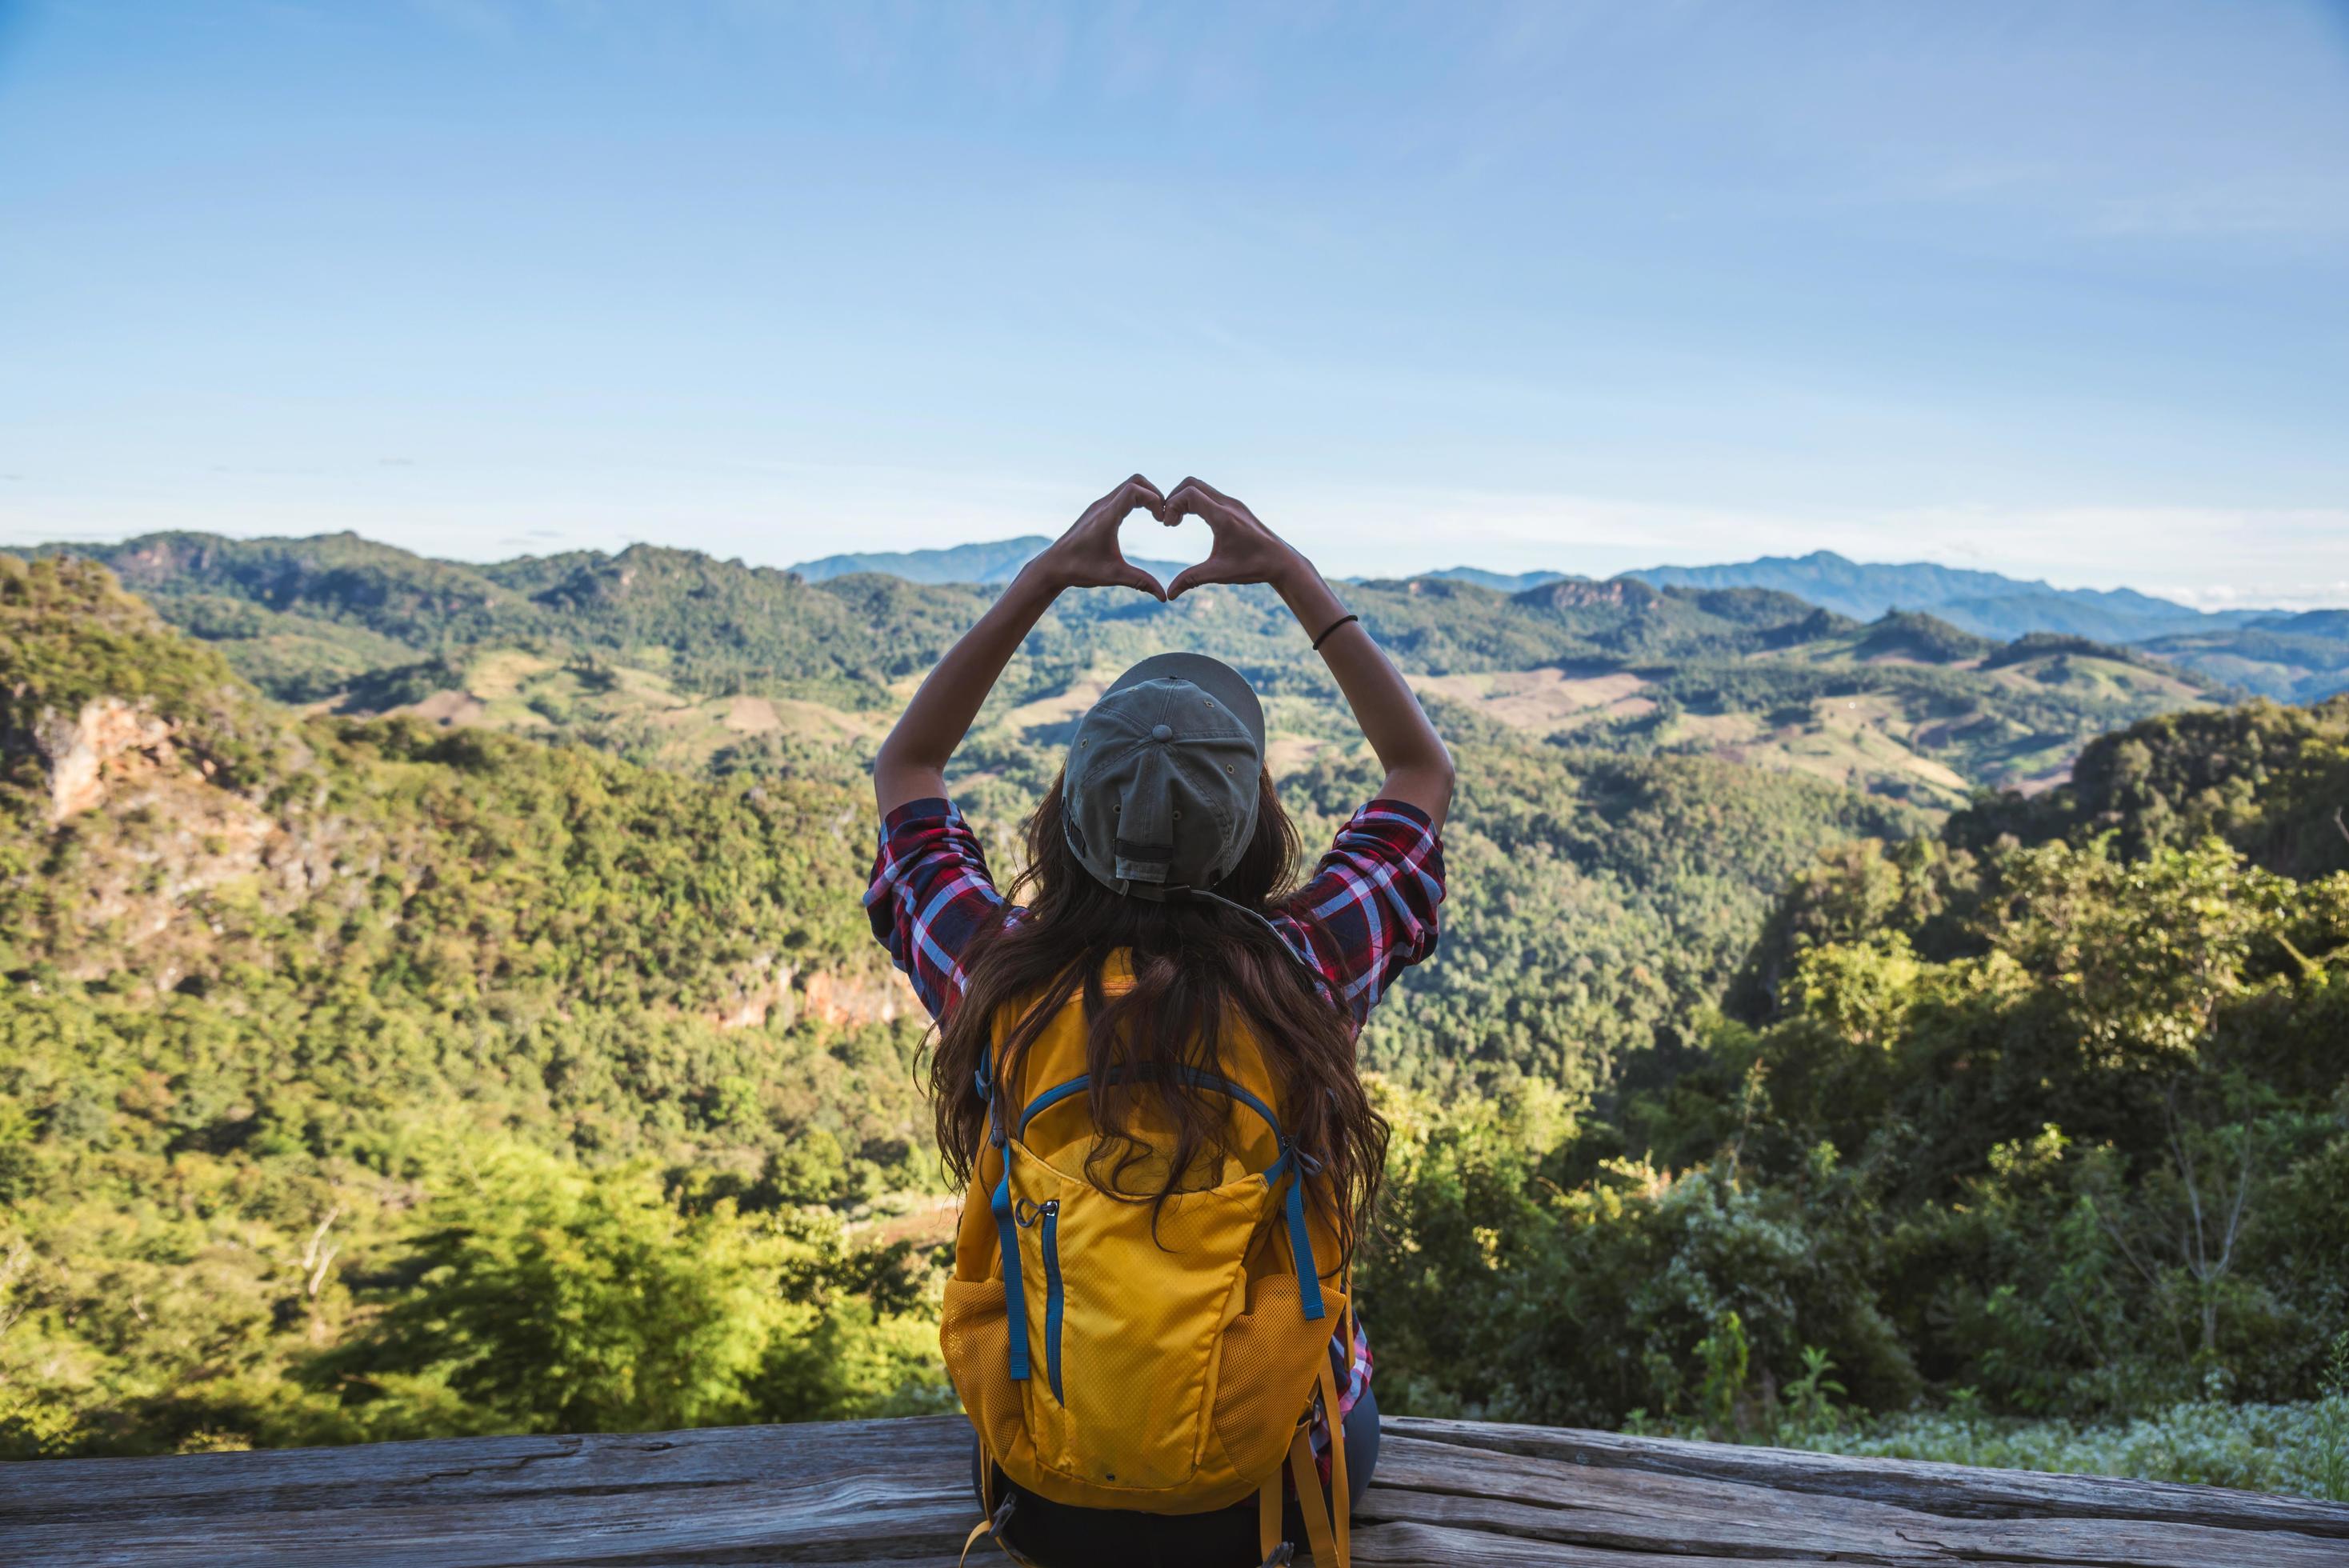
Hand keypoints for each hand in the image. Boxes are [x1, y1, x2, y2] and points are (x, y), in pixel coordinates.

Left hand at [1027, 475, 1168, 598]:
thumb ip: (1140, 582)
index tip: (1162, 520)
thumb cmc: (1080, 570)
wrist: (1053, 566)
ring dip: (1145, 495)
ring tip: (1157, 516)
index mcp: (1106, 517)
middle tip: (1163, 514)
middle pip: (1135, 481)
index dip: (1154, 500)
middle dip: (1154, 494)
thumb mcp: (1114, 576)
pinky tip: (1142, 517)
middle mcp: (1102, 506)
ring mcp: (1098, 506)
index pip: (1135, 490)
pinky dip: (1136, 499)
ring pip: (1128, 486)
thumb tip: (1164, 596)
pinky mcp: (1096, 510)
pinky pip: (1120, 494)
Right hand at [1161, 478, 1304, 598]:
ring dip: (1184, 499)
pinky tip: (1192, 520)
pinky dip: (1195, 501)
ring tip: (1177, 521)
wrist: (1281, 561)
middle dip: (1174, 498)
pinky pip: (1209, 494)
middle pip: (1191, 483)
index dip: (1172, 505)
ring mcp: (1233, 503)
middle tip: (1169, 521)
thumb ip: (1191, 580)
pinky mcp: (1236, 507)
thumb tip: (1170, 594)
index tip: (1168, 526)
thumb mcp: (1219, 574)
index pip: (1189, 494)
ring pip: (1200, 486)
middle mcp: (1228, 504)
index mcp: (1223, 517)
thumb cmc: (1252, 567)